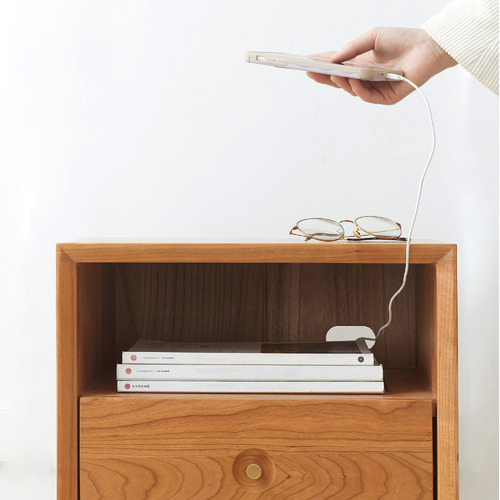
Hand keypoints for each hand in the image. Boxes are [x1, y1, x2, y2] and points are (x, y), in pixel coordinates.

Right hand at [308, 28, 456, 104]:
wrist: (427, 47)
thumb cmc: (402, 40)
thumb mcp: (371, 37)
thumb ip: (351, 48)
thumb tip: (333, 58)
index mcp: (361, 63)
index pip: (337, 66)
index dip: (322, 65)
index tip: (307, 62)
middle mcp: (366, 77)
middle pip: (340, 81)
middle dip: (324, 77)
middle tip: (310, 72)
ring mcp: (374, 89)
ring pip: (351, 90)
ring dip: (341, 82)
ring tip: (332, 73)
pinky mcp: (385, 98)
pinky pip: (366, 96)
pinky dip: (358, 88)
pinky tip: (353, 80)